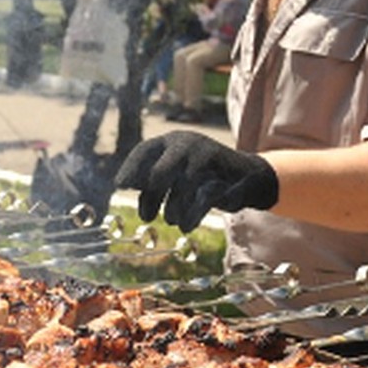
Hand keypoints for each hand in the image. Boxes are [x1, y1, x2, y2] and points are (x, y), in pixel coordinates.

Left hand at [114, 131, 278, 231]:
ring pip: (182, 186)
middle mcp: (187, 144)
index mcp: (171, 141)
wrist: (246, 177)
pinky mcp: (224, 175)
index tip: (120, 187)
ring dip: (173, 208)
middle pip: (161, 172)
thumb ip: (152, 179)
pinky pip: (203, 198)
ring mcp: (207, 157)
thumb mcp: (175, 173)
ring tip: (171, 220)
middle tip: (146, 218)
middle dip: (152, 197)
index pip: (144, 151)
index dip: (130, 168)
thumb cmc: (201, 177)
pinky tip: (186, 226)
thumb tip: (123, 186)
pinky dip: (192, 215)